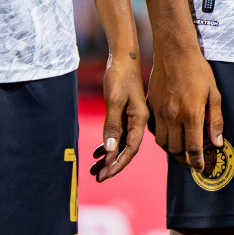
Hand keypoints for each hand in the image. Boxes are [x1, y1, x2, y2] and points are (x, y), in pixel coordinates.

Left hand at [91, 50, 147, 181]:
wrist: (123, 56)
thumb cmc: (120, 76)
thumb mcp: (114, 101)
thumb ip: (112, 125)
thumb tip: (111, 150)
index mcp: (139, 119)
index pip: (131, 148)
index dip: (119, 163)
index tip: (106, 174)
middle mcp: (137, 121)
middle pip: (126, 149)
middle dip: (112, 165)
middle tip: (98, 178)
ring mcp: (131, 118)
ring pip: (120, 144)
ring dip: (108, 157)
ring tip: (94, 169)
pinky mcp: (124, 113)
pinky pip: (117, 134)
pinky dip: (107, 144)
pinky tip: (97, 153)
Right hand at [146, 39, 221, 172]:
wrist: (174, 51)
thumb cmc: (198, 70)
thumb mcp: (214, 94)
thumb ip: (215, 120)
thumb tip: (217, 143)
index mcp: (191, 114)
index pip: (193, 148)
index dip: (197, 162)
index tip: (201, 167)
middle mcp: (173, 116)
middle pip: (176, 150)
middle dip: (185, 160)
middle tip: (191, 162)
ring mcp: (160, 111)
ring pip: (162, 143)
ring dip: (172, 151)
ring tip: (181, 152)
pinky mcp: (152, 105)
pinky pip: (154, 130)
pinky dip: (162, 138)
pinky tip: (170, 135)